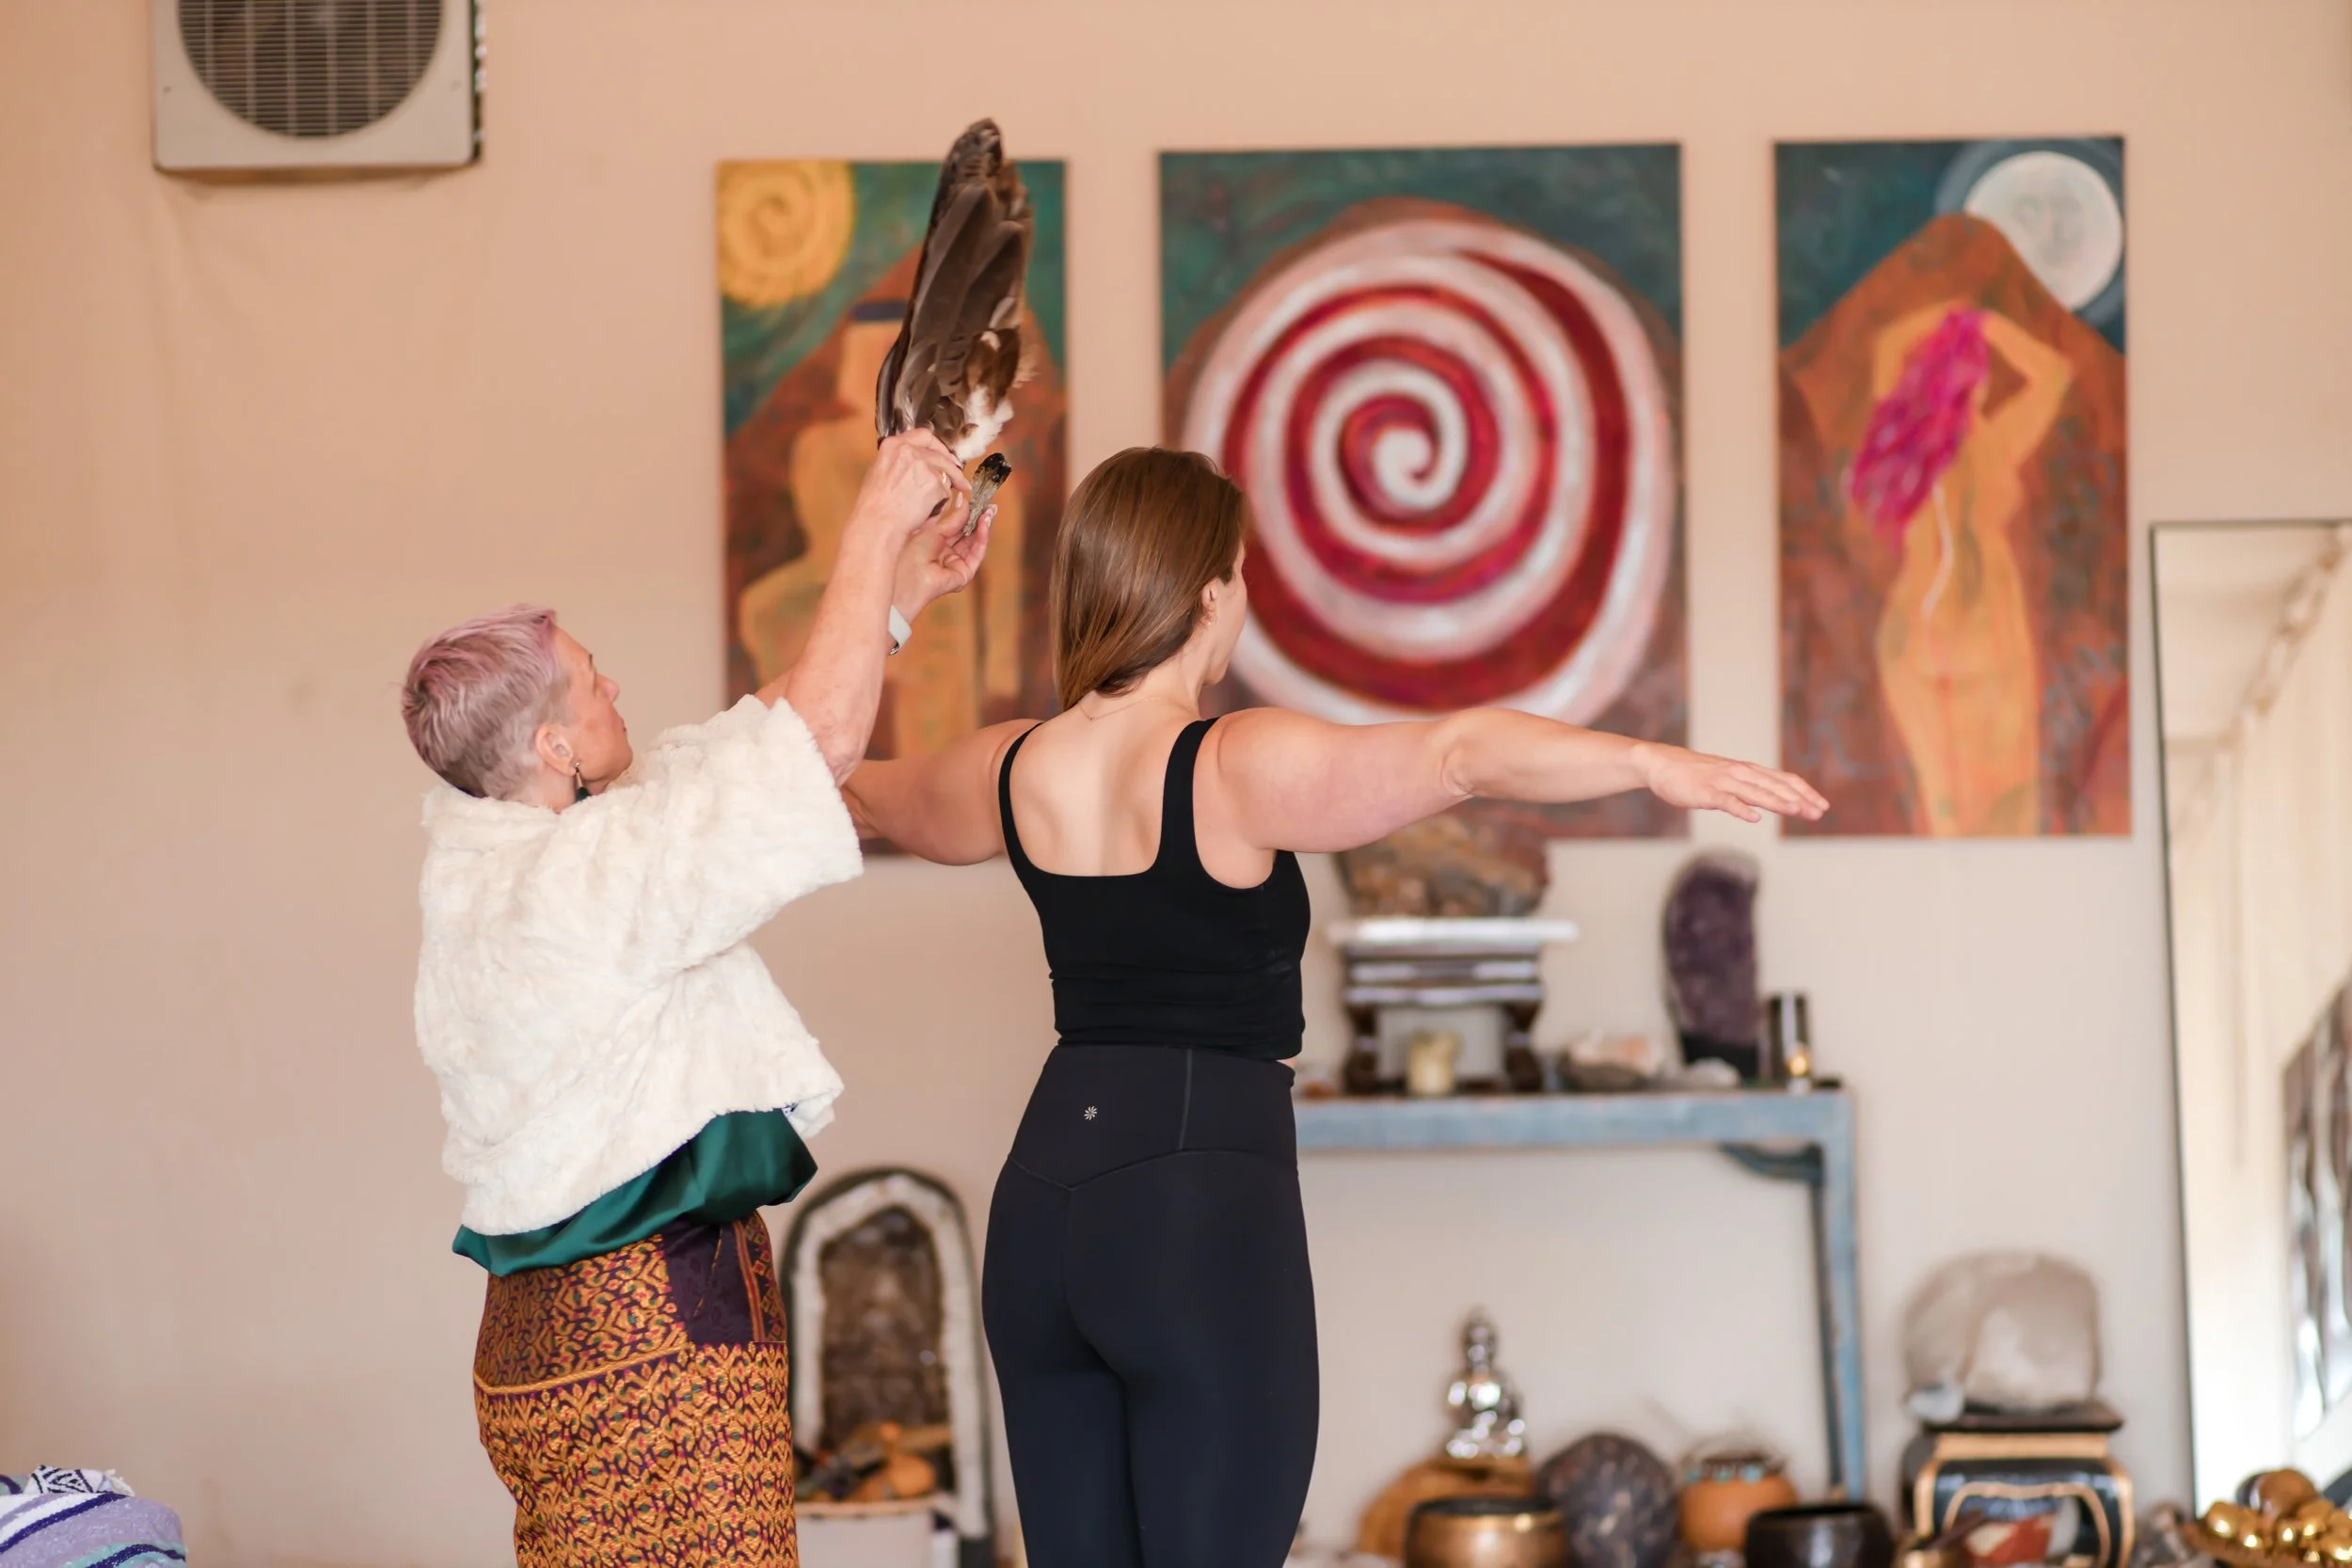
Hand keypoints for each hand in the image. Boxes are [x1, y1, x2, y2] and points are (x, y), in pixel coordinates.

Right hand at [850, 431, 971, 547]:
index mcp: (893, 445)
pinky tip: (927, 510)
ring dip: (946, 487)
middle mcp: (910, 450)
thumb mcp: (879, 471)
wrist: (878, 523)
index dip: (938, 447)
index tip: (944, 456)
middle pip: (941, 455)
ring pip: (945, 473)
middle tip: (958, 478)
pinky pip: (945, 491)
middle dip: (952, 467)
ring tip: (936, 501)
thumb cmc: (874, 504)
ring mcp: (924, 466)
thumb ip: (898, 460)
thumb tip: (915, 460)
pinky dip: (941, 501)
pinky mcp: (935, 483)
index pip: (924, 436)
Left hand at [893, 502, 996, 619]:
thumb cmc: (912, 553)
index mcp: (936, 543)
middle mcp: (947, 554)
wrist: (909, 575)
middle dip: (980, 520)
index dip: (968, 514)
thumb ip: (954, 519)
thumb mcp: (935, 530)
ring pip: (975, 543)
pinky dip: (982, 538)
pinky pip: (977, 554)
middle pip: (968, 535)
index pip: (957, 527)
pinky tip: (984, 524)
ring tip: (990, 512)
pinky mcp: (965, 573)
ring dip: (983, 527)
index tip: (977, 500)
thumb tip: (966, 503)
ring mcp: (957, 564)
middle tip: (990, 505)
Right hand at [1635, 743, 1828, 823]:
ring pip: (1756, 792)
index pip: (1784, 780)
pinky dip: (1741, 808)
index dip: (1805, 792)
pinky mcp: (1706, 792)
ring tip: (1796, 811)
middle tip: (1819, 813)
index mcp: (1748, 771)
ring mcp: (1723, 782)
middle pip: (1776, 786)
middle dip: (1800, 800)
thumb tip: (1770, 803)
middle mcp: (1740, 773)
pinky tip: (1753, 817)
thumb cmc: (1695, 774)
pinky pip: (1726, 801)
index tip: (1821, 805)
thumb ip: (1748, 789)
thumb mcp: (1727, 778)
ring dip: (1777, 801)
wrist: (1662, 765)